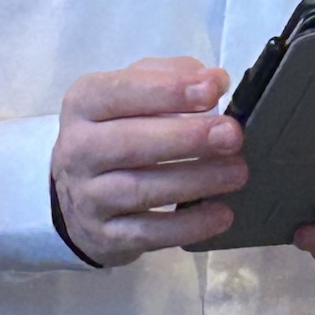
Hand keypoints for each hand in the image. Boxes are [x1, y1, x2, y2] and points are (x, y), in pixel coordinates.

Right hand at [51, 56, 247, 265]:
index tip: (213, 90)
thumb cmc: (117, 131)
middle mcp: (77, 149)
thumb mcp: (132, 94)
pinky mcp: (106, 236)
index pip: (120, 93)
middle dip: (186, 138)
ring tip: (236, 172)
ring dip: (195, 181)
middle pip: (129, 143)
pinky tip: (221, 214)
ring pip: (141, 190)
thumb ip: (169, 78)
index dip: (167, 91)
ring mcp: (88, 197)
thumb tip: (214, 81)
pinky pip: (148, 233)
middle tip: (232, 135)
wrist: (79, 195)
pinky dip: (188, 225)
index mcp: (83, 104)